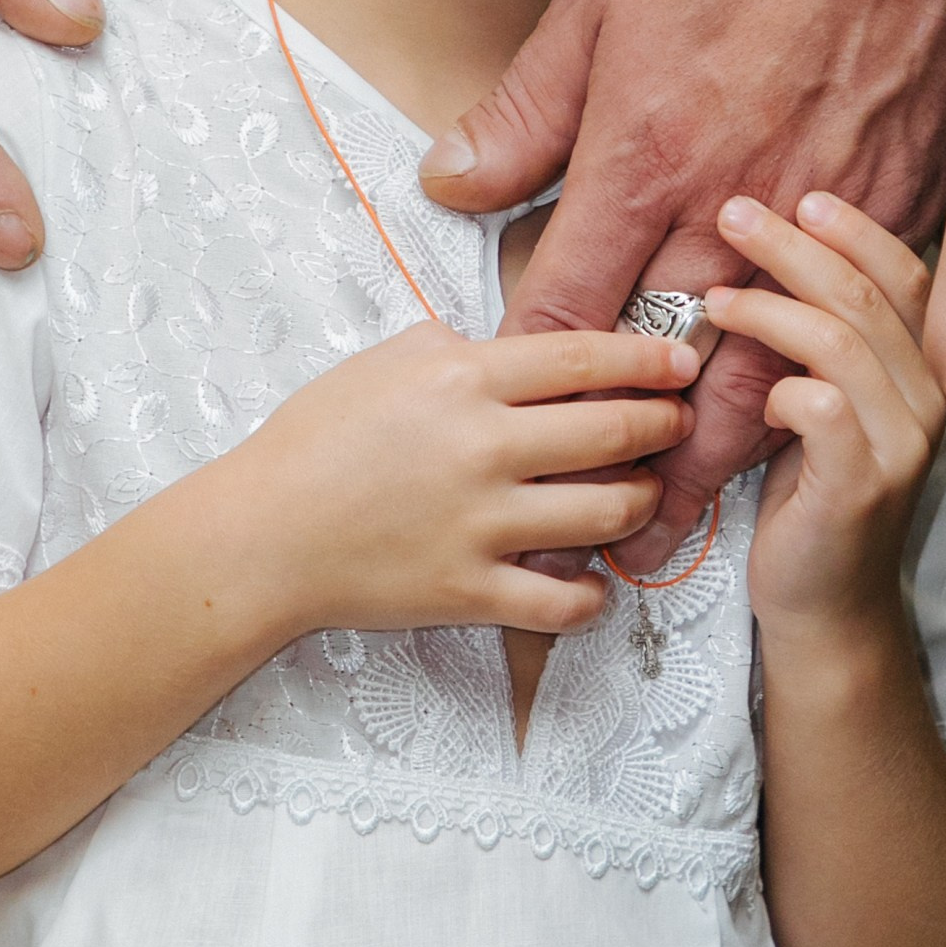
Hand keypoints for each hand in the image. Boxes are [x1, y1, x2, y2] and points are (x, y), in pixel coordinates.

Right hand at [237, 320, 700, 640]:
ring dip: (642, 502)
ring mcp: (481, 525)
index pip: (586, 360)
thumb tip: (515, 346)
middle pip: (615, 432)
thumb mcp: (383, 360)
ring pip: (608, 513)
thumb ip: (457, 344)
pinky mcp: (470, 591)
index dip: (650, 360)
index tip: (682, 362)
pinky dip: (592, 595)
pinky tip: (593, 581)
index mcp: (463, 380)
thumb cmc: (315, 440)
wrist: (263, 534)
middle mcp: (484, 448)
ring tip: (642, 495)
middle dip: (664, 426)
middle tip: (676, 425)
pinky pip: (563, 602)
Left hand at [419, 0, 945, 562]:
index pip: (573, 305)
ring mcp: (825, 210)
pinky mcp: (899, 193)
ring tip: (699, 510)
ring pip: (776, 368)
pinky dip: (825, 368)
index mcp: (645, 156)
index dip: (540, 379)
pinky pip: (858, 313)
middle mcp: (733, 202)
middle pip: (677, 377)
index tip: (518, 433)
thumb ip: (525, 108)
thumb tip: (451, 180)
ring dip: (734, 451)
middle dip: (643, 471)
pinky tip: (803, 407)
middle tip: (616, 540)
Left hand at [702, 193, 944, 633]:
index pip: (906, 277)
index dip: (855, 232)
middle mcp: (927, 404)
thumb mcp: (822, 408)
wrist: (823, 610)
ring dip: (770, 307)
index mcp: (923, 375)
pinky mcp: (859, 485)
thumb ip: (823, 345)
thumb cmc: (811, 504)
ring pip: (841, 341)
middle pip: (869, 295)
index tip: (801, 198)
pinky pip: (820, 406)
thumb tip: (775, 261)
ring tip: (717, 297)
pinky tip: (747, 392)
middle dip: (797, 246)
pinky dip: (777, 384)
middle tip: (736, 213)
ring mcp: (899, 446)